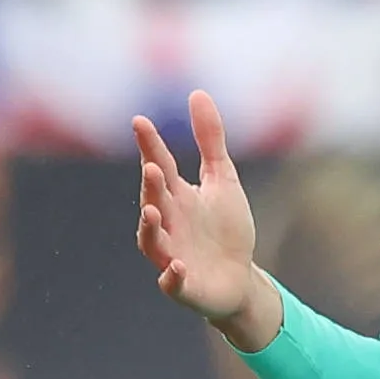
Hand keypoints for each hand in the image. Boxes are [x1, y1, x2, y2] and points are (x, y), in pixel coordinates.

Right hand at [131, 91, 268, 339]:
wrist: (240, 278)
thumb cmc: (226, 229)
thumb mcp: (222, 178)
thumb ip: (209, 139)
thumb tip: (196, 93)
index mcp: (176, 196)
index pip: (160, 167)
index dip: (149, 146)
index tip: (140, 122)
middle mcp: (168, 223)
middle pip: (154, 201)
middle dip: (151, 186)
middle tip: (153, 167)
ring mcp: (172, 254)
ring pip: (152, 241)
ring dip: (150, 228)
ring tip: (152, 211)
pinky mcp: (183, 285)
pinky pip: (172, 283)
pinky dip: (172, 277)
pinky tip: (177, 266)